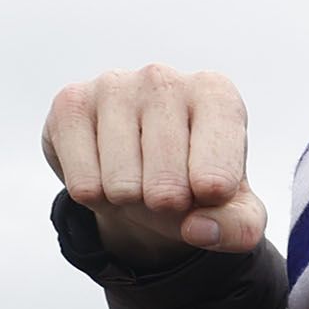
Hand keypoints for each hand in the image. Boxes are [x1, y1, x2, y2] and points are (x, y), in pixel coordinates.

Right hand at [45, 65, 266, 266]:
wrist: (145, 166)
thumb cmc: (199, 180)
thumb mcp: (236, 212)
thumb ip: (239, 229)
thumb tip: (197, 229)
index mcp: (216, 94)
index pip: (217, 177)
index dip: (210, 201)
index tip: (211, 191)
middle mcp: (164, 79)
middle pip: (167, 185)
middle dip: (168, 206)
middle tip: (169, 187)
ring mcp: (113, 85)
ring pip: (122, 187)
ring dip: (131, 202)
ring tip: (138, 178)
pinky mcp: (70, 103)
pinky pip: (83, 185)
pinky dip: (96, 198)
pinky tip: (106, 171)